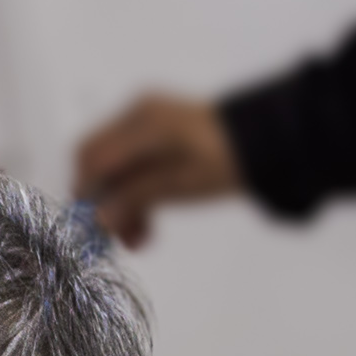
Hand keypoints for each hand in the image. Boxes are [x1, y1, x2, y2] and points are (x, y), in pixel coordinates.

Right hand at [68, 91, 243, 248]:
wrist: (269, 140)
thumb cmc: (226, 161)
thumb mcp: (178, 183)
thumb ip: (134, 198)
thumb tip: (99, 220)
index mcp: (140, 123)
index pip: (91, 157)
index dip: (86, 193)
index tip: (94, 227)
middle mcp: (136, 116)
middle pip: (99, 162)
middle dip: (104, 202)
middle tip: (120, 238)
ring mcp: (147, 123)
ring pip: (115, 168)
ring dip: (122, 203)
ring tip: (139, 239)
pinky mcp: (159, 134)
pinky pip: (133, 164)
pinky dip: (137, 192)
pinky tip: (149, 224)